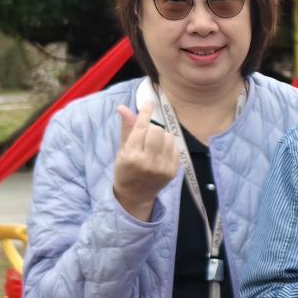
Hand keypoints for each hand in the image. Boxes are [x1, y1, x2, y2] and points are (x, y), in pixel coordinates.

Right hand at [112, 101, 181, 220]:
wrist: (135, 195)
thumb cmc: (126, 169)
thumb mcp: (122, 149)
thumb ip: (126, 128)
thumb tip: (123, 107)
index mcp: (131, 155)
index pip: (141, 128)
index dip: (146, 113)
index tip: (150, 102)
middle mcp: (147, 161)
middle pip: (157, 130)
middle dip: (152, 128)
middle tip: (146, 136)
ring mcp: (162, 167)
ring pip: (168, 137)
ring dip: (161, 136)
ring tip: (153, 145)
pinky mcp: (173, 171)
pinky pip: (176, 147)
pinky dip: (169, 145)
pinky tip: (161, 152)